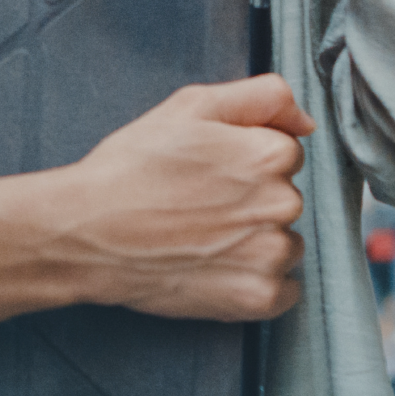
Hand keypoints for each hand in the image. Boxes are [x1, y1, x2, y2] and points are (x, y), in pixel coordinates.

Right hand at [54, 74, 314, 322]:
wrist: (89, 232)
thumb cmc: (132, 167)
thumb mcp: (190, 106)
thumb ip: (261, 97)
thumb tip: (305, 122)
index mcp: (268, 155)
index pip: (285, 153)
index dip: (244, 159)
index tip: (210, 170)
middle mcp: (281, 205)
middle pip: (285, 198)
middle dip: (252, 199)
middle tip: (199, 203)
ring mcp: (271, 255)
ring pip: (285, 242)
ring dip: (256, 241)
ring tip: (203, 236)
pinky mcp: (259, 298)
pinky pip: (285, 289)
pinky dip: (257, 281)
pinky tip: (216, 267)